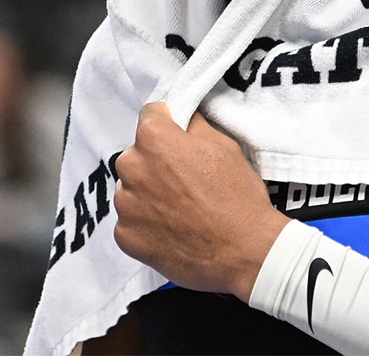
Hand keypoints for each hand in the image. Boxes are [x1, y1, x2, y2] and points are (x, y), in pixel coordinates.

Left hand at [113, 103, 289, 300]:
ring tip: (181, 208)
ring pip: (131, 188)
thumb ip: (196, 126)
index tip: (177, 135)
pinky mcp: (125, 237)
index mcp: (155, 139)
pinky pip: (130, 220)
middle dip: (156, 161)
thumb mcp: (226, 146)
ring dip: (149, 193)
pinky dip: (146, 223)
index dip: (168, 123)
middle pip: (137, 154)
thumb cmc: (238, 197)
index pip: (150, 116)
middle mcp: (132, 168)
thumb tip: (184, 120)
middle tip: (184, 179)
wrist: (244, 252)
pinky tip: (173, 229)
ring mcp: (126, 205)